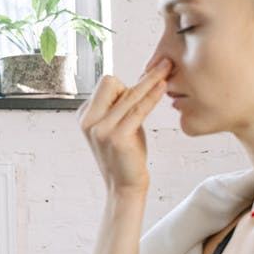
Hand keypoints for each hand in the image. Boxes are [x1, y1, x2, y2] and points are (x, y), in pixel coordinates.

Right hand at [78, 58, 171, 195]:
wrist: (125, 186)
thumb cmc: (127, 156)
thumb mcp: (120, 127)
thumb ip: (122, 107)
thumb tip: (141, 81)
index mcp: (85, 115)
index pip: (105, 85)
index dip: (125, 87)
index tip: (142, 92)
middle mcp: (88, 120)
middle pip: (111, 83)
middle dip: (136, 81)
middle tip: (162, 72)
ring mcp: (101, 129)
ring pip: (129, 94)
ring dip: (150, 80)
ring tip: (168, 67)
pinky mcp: (117, 136)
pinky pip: (138, 109)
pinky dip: (152, 96)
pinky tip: (163, 85)